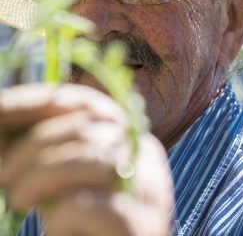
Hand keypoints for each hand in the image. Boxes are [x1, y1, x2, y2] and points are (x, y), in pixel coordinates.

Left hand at [0, 84, 172, 235]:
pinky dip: (59, 216)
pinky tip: (59, 229)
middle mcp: (146, 156)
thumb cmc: (89, 219)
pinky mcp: (138, 223)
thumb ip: (47, 151)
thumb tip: (6, 116)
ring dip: (37, 180)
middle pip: (85, 129)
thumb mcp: (66, 178)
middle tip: (4, 175)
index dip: (41, 102)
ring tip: (20, 200)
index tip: (0, 107)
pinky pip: (84, 203)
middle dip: (30, 148)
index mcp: (131, 139)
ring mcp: (147, 188)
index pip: (89, 104)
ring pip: (86, 158)